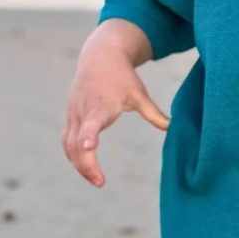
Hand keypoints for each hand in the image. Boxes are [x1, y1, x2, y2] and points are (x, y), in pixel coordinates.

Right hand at [62, 41, 169, 187]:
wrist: (99, 55)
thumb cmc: (122, 76)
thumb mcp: (139, 93)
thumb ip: (153, 113)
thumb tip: (171, 127)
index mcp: (102, 105)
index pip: (92, 123)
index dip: (89, 136)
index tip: (90, 147)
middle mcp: (84, 111)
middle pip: (78, 143)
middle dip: (87, 166)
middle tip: (101, 182)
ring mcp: (74, 114)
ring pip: (69, 145)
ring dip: (79, 165)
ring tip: (96, 179)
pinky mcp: (70, 116)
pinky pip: (67, 141)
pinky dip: (73, 155)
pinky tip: (84, 167)